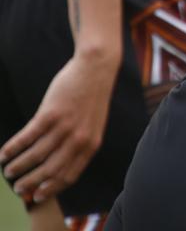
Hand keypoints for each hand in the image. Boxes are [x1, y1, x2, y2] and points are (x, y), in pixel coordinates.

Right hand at [0, 53, 118, 203]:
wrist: (96, 68)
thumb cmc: (92, 97)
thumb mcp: (92, 125)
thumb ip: (79, 144)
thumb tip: (57, 163)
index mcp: (91, 145)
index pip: (69, 175)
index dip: (52, 188)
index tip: (38, 196)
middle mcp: (78, 140)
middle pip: (50, 171)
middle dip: (31, 183)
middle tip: (18, 187)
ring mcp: (64, 127)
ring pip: (35, 156)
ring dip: (18, 166)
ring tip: (8, 170)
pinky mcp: (50, 114)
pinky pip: (26, 138)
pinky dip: (12, 148)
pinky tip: (3, 154)